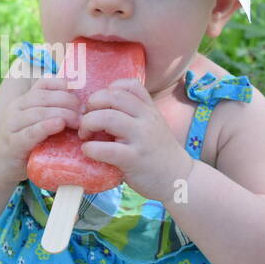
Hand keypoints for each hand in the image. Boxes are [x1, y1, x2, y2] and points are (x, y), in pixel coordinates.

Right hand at [0, 75, 81, 186]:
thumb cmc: (25, 143)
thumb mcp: (36, 123)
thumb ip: (52, 112)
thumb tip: (80, 104)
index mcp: (23, 101)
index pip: (43, 84)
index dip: (61, 84)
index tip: (78, 91)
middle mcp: (15, 109)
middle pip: (44, 97)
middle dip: (67, 102)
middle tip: (84, 113)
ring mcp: (12, 126)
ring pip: (38, 112)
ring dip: (62, 114)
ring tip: (78, 121)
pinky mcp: (13, 144)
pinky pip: (30, 132)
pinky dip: (46, 126)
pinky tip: (59, 124)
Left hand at [77, 79, 194, 201]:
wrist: (179, 178)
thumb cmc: (158, 153)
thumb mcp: (152, 126)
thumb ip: (133, 114)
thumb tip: (99, 108)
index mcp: (149, 109)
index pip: (128, 85)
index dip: (107, 90)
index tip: (99, 106)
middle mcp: (147, 119)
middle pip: (113, 96)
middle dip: (92, 104)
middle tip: (85, 119)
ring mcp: (141, 138)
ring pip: (107, 117)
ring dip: (88, 124)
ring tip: (85, 135)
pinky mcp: (134, 159)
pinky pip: (107, 149)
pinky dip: (91, 148)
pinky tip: (89, 151)